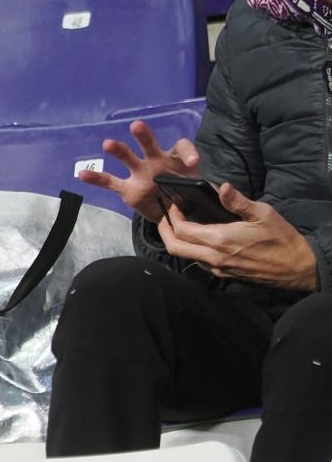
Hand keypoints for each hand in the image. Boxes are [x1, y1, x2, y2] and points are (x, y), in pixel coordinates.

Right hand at [76, 120, 200, 221]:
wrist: (175, 214)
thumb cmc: (190, 199)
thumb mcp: (202, 196)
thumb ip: (201, 196)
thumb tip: (207, 201)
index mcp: (178, 161)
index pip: (183, 148)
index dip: (189, 153)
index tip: (194, 163)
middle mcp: (157, 162)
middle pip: (150, 145)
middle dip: (143, 136)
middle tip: (136, 126)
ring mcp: (141, 173)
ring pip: (129, 157)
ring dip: (119, 150)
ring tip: (108, 144)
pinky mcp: (128, 188)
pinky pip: (110, 182)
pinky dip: (96, 178)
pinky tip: (82, 174)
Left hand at [159, 182, 319, 289]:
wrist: (297, 267)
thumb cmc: (282, 238)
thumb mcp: (263, 214)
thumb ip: (238, 201)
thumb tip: (222, 187)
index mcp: (220, 240)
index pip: (182, 230)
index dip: (172, 216)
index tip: (173, 205)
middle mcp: (214, 257)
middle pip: (175, 247)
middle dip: (164, 231)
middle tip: (166, 217)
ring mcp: (218, 268)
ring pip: (185, 256)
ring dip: (177, 241)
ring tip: (178, 225)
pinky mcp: (224, 274)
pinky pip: (199, 262)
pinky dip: (191, 250)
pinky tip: (198, 238)